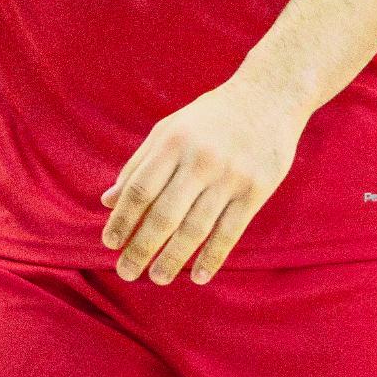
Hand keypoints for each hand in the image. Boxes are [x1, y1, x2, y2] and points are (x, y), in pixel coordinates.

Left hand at [99, 75, 309, 284]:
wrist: (268, 98)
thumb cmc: (210, 118)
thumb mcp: (170, 129)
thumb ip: (138, 164)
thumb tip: (108, 202)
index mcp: (173, 141)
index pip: (139, 189)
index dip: (122, 220)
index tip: (109, 244)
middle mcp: (200, 159)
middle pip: (164, 214)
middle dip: (141, 248)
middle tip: (126, 273)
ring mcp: (230, 176)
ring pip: (195, 229)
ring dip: (173, 259)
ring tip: (157, 278)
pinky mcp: (256, 190)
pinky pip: (229, 232)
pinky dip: (212, 258)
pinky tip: (198, 276)